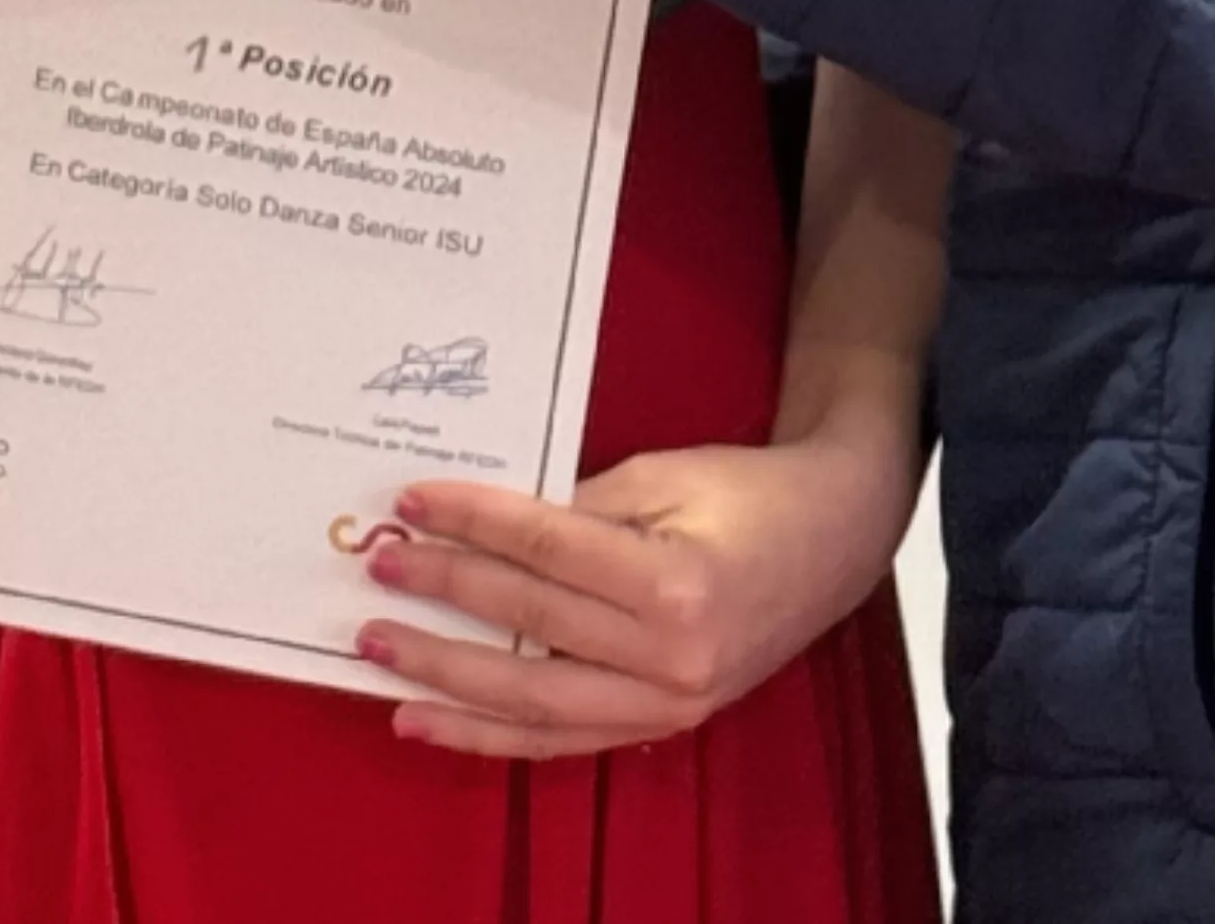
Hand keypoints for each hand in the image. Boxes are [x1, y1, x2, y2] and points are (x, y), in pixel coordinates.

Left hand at [352, 423, 922, 759]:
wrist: (835, 539)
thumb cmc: (748, 493)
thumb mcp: (663, 475)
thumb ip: (577, 506)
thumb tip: (482, 527)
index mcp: (673, 583)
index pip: (545, 551)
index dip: (472, 524)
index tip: (412, 503)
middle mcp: (669, 657)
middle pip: (529, 625)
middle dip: (445, 595)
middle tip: (379, 569)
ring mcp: (667, 703)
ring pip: (532, 704)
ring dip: (446, 681)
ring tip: (380, 654)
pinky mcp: (662, 723)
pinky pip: (561, 738)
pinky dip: (490, 732)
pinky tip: (431, 718)